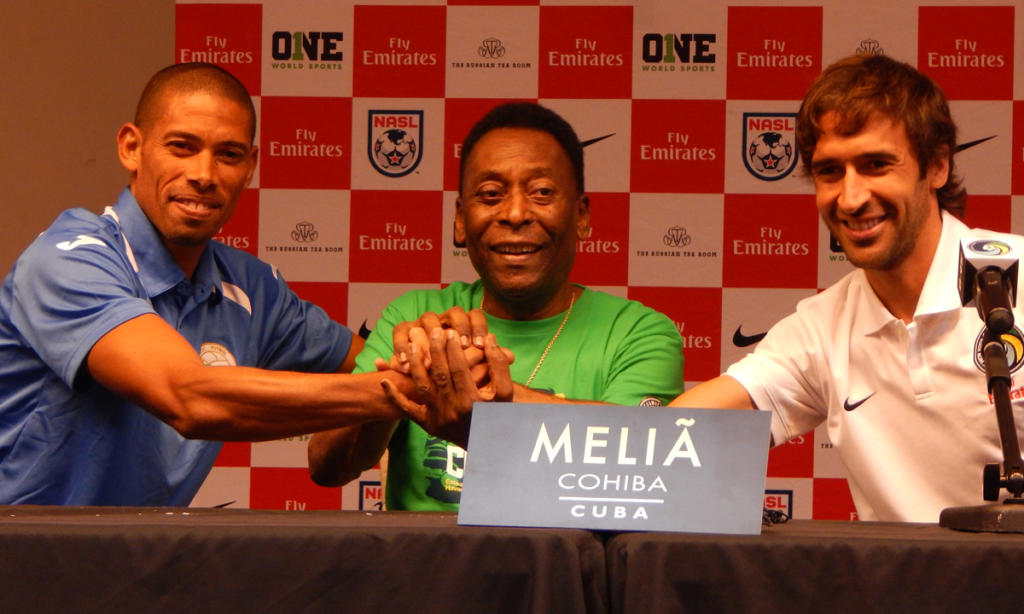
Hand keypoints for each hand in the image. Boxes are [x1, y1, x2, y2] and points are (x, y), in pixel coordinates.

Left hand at [381, 329, 512, 448]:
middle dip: (435, 350)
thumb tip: (489, 338)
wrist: (492, 447)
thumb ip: (499, 364)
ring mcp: (438, 419)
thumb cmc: (501, 416)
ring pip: (422, 386)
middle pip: (439, 374)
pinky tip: (384, 380)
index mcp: (472, 401)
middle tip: (433, 330)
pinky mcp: (428, 426)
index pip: (459, 368)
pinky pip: (408, 410)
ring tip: (413, 344)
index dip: (454, 348)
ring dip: (416, 364)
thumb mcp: (506, 392)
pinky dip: (394, 396)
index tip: (450, 333)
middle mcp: (453, 410)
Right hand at [388, 307, 489, 373]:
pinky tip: (403, 363)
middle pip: (452, 313)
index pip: (475, 315)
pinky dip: (400, 346)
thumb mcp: (476, 368)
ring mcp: (424, 322)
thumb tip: (511, 356)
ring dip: (429, 337)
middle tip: (461, 347)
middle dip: (456, 330)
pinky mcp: (404, 331)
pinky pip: (400, 332)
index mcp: (465, 324)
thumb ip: (492, 361)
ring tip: (430, 359)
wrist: (430, 378)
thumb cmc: (459, 374)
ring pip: (427, 318)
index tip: (479, 346)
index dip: (478, 328)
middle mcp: (446, 319)